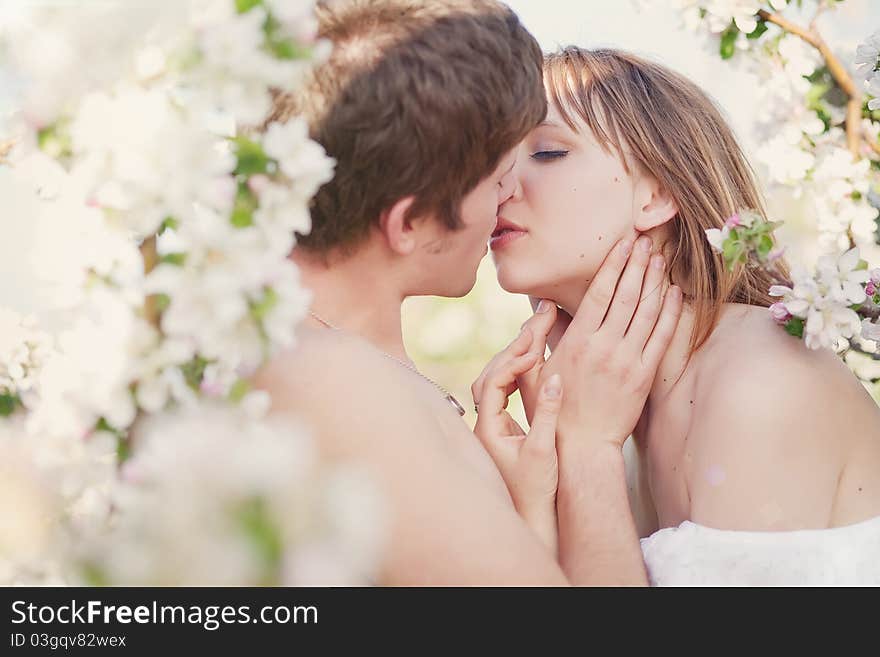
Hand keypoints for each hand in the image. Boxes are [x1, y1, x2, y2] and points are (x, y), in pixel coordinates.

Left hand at [471, 328, 563, 554]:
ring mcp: (493, 424)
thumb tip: (554, 379)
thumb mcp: (544, 451)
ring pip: (497, 378)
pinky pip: (507, 388)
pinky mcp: (504, 426)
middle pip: (492, 374)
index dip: (513, 363)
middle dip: (514, 348)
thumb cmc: (535, 492)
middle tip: (537, 322)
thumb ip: (547, 414)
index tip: (536, 349)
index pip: (493, 384)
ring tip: (538, 331)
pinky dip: (520, 371)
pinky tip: (536, 359)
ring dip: (516, 355)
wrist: (531, 518)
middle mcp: (485, 423)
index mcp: (488, 429)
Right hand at [536, 235, 682, 449]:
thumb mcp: (531, 372)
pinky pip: (660, 337)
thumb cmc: (552, 410)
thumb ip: (536, 337)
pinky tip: (673, 293)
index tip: (621, 245)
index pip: (598, 294)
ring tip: (659, 258)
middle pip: (625, 296)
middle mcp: (604, 347)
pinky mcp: (644, 376)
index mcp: (577, 342)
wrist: (582, 447)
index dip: (612, 266)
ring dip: (654, 282)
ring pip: (645, 312)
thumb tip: (545, 306)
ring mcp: (627, 361)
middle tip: (645, 241)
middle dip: (636, 265)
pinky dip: (669, 313)